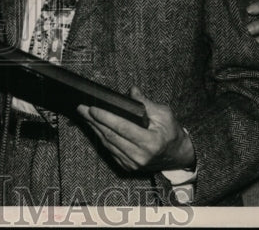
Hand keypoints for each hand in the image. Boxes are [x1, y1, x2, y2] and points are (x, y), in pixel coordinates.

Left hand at [77, 87, 194, 172]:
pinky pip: (110, 150)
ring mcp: (133, 164)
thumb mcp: (164, 114)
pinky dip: (101, 137)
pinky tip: (94, 127)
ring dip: (94, 128)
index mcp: (151, 142)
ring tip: (84, 115)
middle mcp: (140, 156)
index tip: (92, 107)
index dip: (106, 117)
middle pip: (111, 135)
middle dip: (94, 120)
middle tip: (81, 107)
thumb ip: (146, 103)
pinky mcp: (128, 167)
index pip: (122, 128)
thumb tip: (131, 91)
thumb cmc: (171, 132)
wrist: (177, 156)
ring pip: (108, 144)